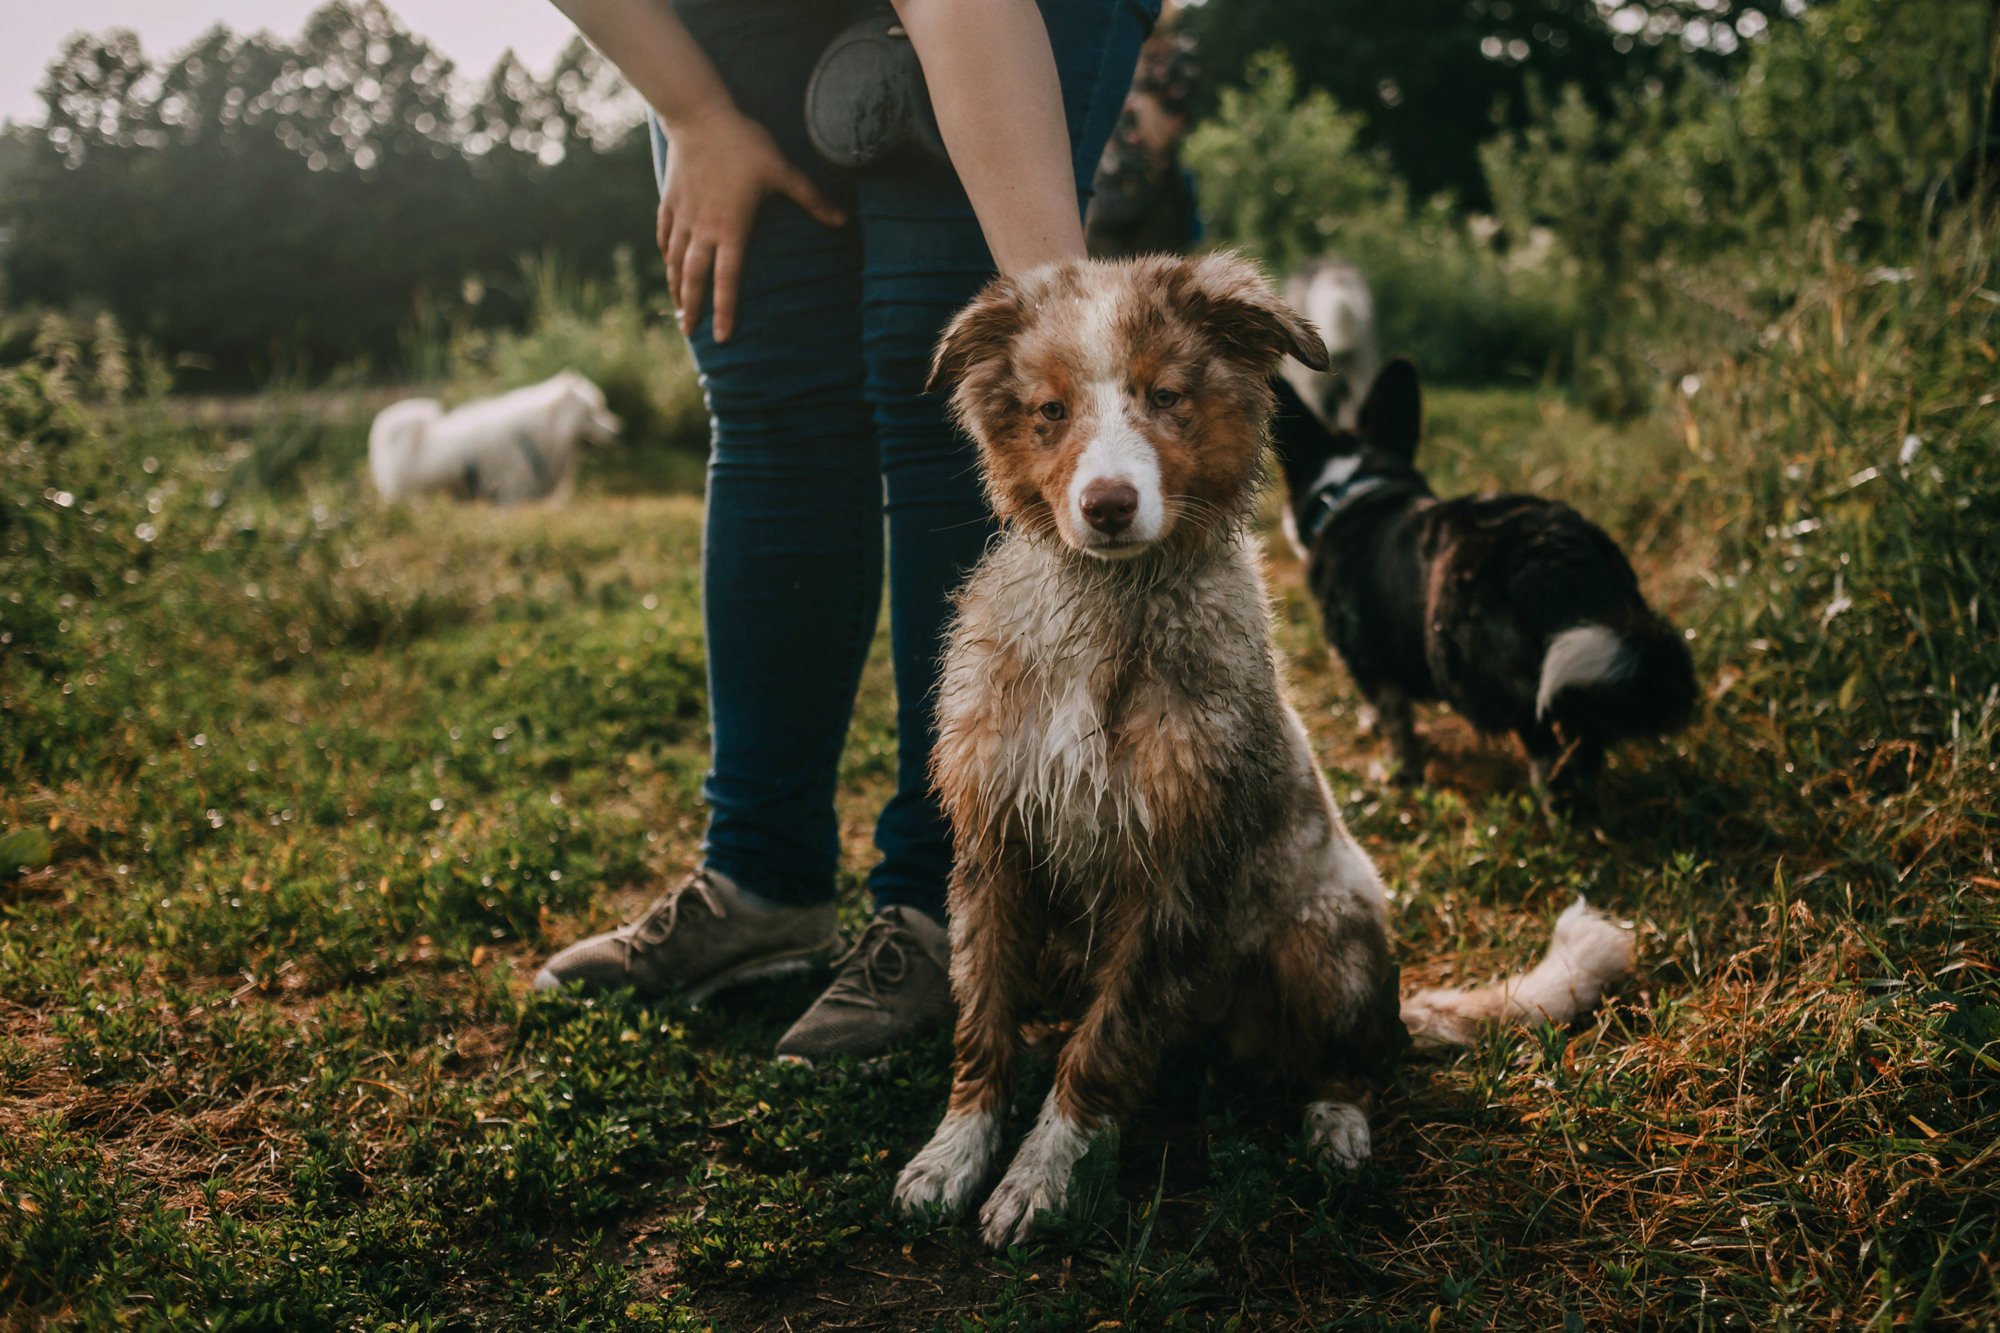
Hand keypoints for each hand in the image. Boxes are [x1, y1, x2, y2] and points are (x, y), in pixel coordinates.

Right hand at [658, 108, 845, 341]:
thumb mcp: (782, 171)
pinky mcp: (669, 200)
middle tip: (689, 332)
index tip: (723, 337)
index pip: (728, 280)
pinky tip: (668, 261)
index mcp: (730, 228)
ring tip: (678, 307)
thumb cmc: (744, 143)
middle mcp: (703, 229)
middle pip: (694, 278)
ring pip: (676, 260)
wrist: (698, 115)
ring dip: (677, 286)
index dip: (725, 310)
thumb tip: (843, 221)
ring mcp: (683, 215)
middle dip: (692, 308)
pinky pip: (665, 233)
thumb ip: (811, 198)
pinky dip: (666, 252)